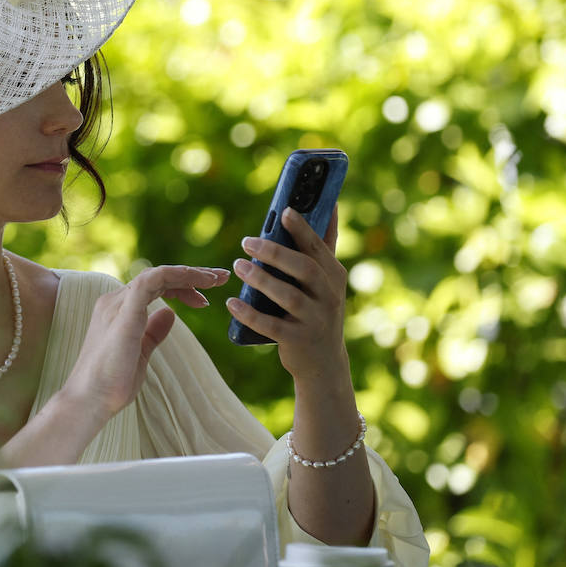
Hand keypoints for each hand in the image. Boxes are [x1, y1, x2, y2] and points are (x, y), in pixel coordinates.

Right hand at [62, 265, 229, 419]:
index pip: (154, 287)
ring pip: (158, 274)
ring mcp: (117, 305)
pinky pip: (151, 281)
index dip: (182, 287)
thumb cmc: (112, 383)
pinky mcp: (124, 313)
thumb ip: (153, 332)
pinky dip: (175, 276)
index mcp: (119, 310)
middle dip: (192, 275)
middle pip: (159, 277)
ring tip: (215, 279)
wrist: (90, 400)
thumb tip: (170, 314)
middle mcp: (115, 301)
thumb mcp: (140, 352)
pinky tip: (196, 281)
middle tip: (221, 277)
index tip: (206, 298)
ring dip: (189, 274)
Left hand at [227, 206, 349, 385]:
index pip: (317, 247)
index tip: (284, 211)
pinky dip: (250, 314)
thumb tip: (329, 204)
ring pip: (288, 296)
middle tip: (247, 241)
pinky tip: (232, 303)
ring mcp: (315, 320)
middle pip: (304, 268)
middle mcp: (329, 296)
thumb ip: (324, 244)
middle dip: (275, 252)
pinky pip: (271, 326)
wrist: (324, 362)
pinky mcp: (298, 340)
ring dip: (261, 280)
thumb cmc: (318, 309)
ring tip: (238, 266)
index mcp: (334, 275)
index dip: (301, 228)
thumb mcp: (327, 279)